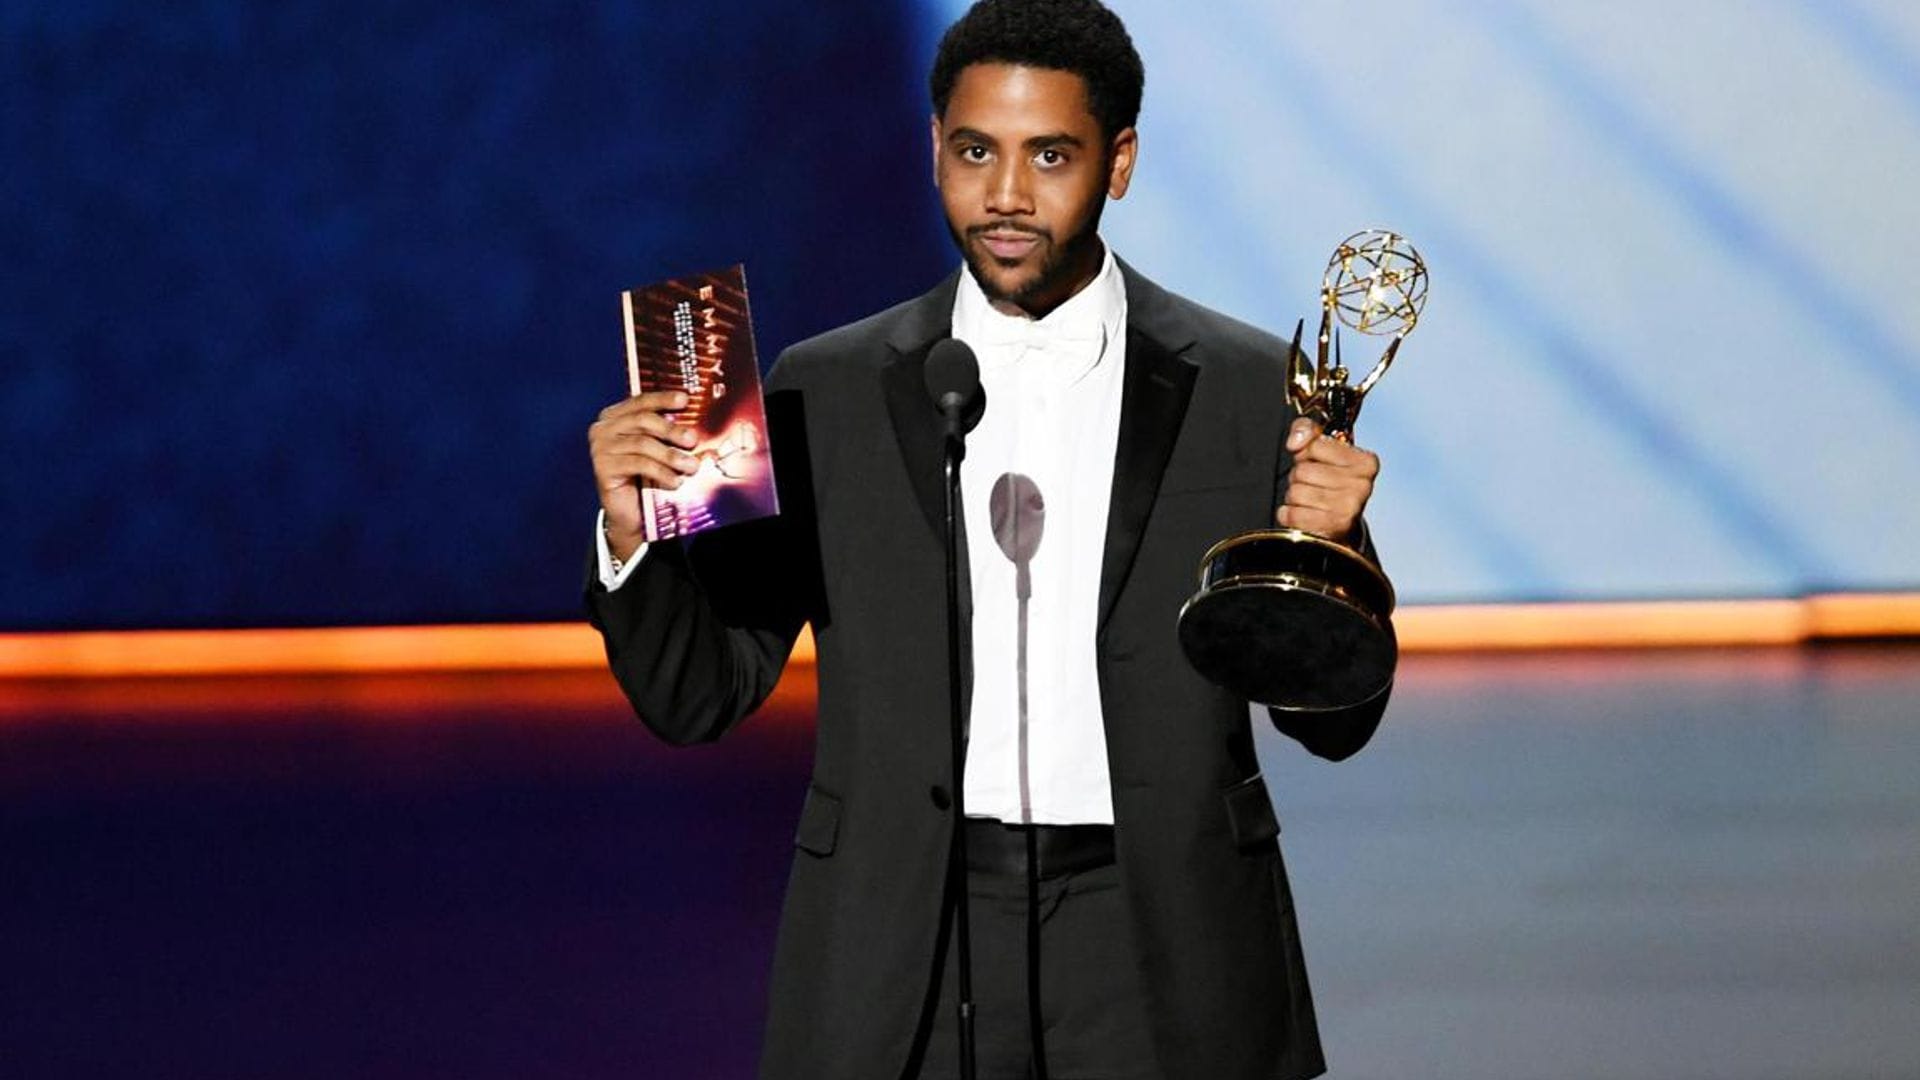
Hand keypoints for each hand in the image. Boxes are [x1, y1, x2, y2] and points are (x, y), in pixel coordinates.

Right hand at [588, 390, 697, 558]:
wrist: (630, 511)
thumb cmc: (645, 476)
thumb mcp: (656, 449)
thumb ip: (665, 432)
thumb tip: (694, 424)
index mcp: (615, 417)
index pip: (640, 402)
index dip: (662, 398)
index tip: (684, 399)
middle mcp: (603, 429)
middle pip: (642, 421)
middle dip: (671, 429)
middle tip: (693, 440)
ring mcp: (600, 448)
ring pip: (642, 444)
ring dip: (671, 455)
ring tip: (691, 466)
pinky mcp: (602, 468)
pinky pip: (638, 464)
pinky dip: (661, 472)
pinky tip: (676, 481)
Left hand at [1275, 417, 1378, 543]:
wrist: (1339, 525)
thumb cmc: (1329, 483)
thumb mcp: (1321, 449)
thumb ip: (1306, 430)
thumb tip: (1295, 441)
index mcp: (1366, 462)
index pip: (1316, 445)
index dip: (1307, 454)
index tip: (1318, 463)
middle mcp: (1362, 485)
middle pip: (1303, 470)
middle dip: (1299, 477)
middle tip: (1313, 485)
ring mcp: (1348, 508)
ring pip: (1295, 492)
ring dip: (1294, 497)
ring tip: (1310, 501)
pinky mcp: (1331, 528)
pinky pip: (1291, 513)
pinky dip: (1289, 515)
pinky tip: (1304, 514)